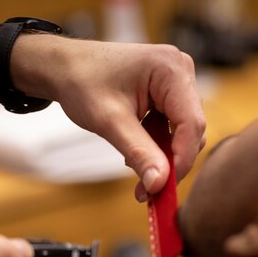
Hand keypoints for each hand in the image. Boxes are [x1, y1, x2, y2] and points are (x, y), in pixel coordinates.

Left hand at [12, 37, 205, 197]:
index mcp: (171, 69)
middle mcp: (181, 70)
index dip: (181, 160)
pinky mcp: (169, 91)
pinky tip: (133, 147)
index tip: (163, 188)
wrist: (65, 68)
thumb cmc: (82, 83)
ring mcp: (176, 80)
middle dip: (169, 161)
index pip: (191, 124)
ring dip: (161, 154)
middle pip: (190, 129)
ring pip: (182, 131)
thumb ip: (138, 152)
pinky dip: (156, 143)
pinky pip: (173, 125)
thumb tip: (159, 183)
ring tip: (130, 162)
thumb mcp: (109, 121)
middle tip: (144, 189)